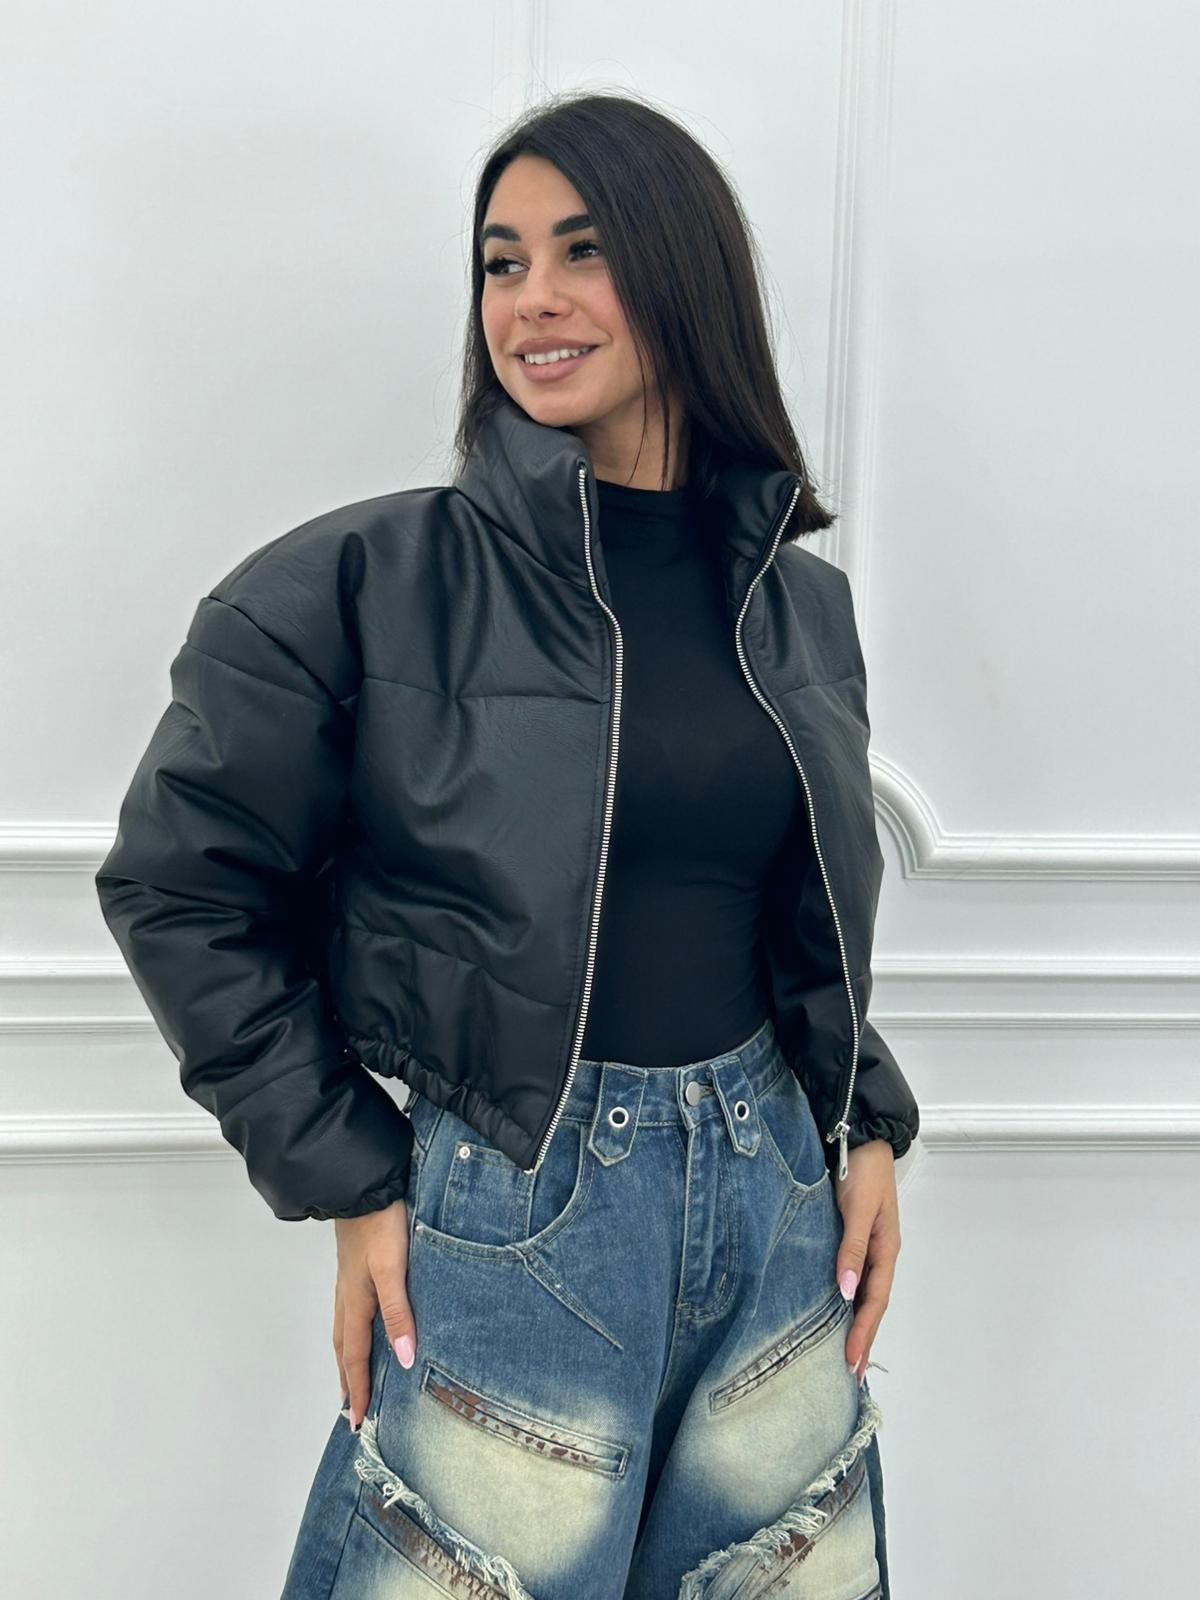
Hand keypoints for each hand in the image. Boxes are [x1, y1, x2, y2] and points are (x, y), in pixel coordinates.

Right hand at [332, 1199, 417, 1432]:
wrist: (362, 1186)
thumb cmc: (381, 1225)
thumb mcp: (393, 1269)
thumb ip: (399, 1311)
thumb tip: (404, 1358)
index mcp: (356, 1302)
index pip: (356, 1358)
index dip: (358, 1391)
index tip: (359, 1423)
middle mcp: (347, 1297)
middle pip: (344, 1349)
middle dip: (348, 1382)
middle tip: (351, 1412)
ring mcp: (348, 1281)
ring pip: (344, 1331)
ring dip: (347, 1360)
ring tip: (352, 1379)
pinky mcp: (354, 1268)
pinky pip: (349, 1313)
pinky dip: (351, 1333)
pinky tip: (363, 1327)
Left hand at [832, 1139, 899, 1384]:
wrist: (861, 1136)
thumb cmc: (860, 1169)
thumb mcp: (857, 1208)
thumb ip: (851, 1248)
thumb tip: (848, 1291)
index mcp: (886, 1249)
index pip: (874, 1301)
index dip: (863, 1333)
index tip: (851, 1362)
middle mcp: (880, 1252)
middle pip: (873, 1304)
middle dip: (863, 1338)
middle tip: (852, 1374)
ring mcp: (869, 1245)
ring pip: (864, 1293)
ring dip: (857, 1323)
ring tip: (846, 1353)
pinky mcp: (854, 1236)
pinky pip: (854, 1277)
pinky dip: (849, 1300)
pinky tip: (838, 1310)